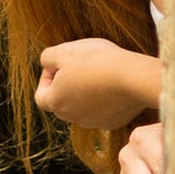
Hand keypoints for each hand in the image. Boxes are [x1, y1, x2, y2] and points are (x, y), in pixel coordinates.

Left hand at [34, 38, 159, 130]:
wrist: (134, 78)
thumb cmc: (97, 61)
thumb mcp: (64, 51)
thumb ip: (47, 58)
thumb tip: (48, 64)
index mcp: (57, 103)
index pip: (41, 96)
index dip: (47, 78)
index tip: (60, 65)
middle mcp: (72, 117)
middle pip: (63, 102)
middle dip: (68, 84)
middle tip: (82, 65)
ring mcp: (93, 122)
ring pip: (83, 107)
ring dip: (87, 92)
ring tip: (100, 72)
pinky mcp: (113, 122)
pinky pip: (104, 110)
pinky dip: (106, 99)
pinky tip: (115, 84)